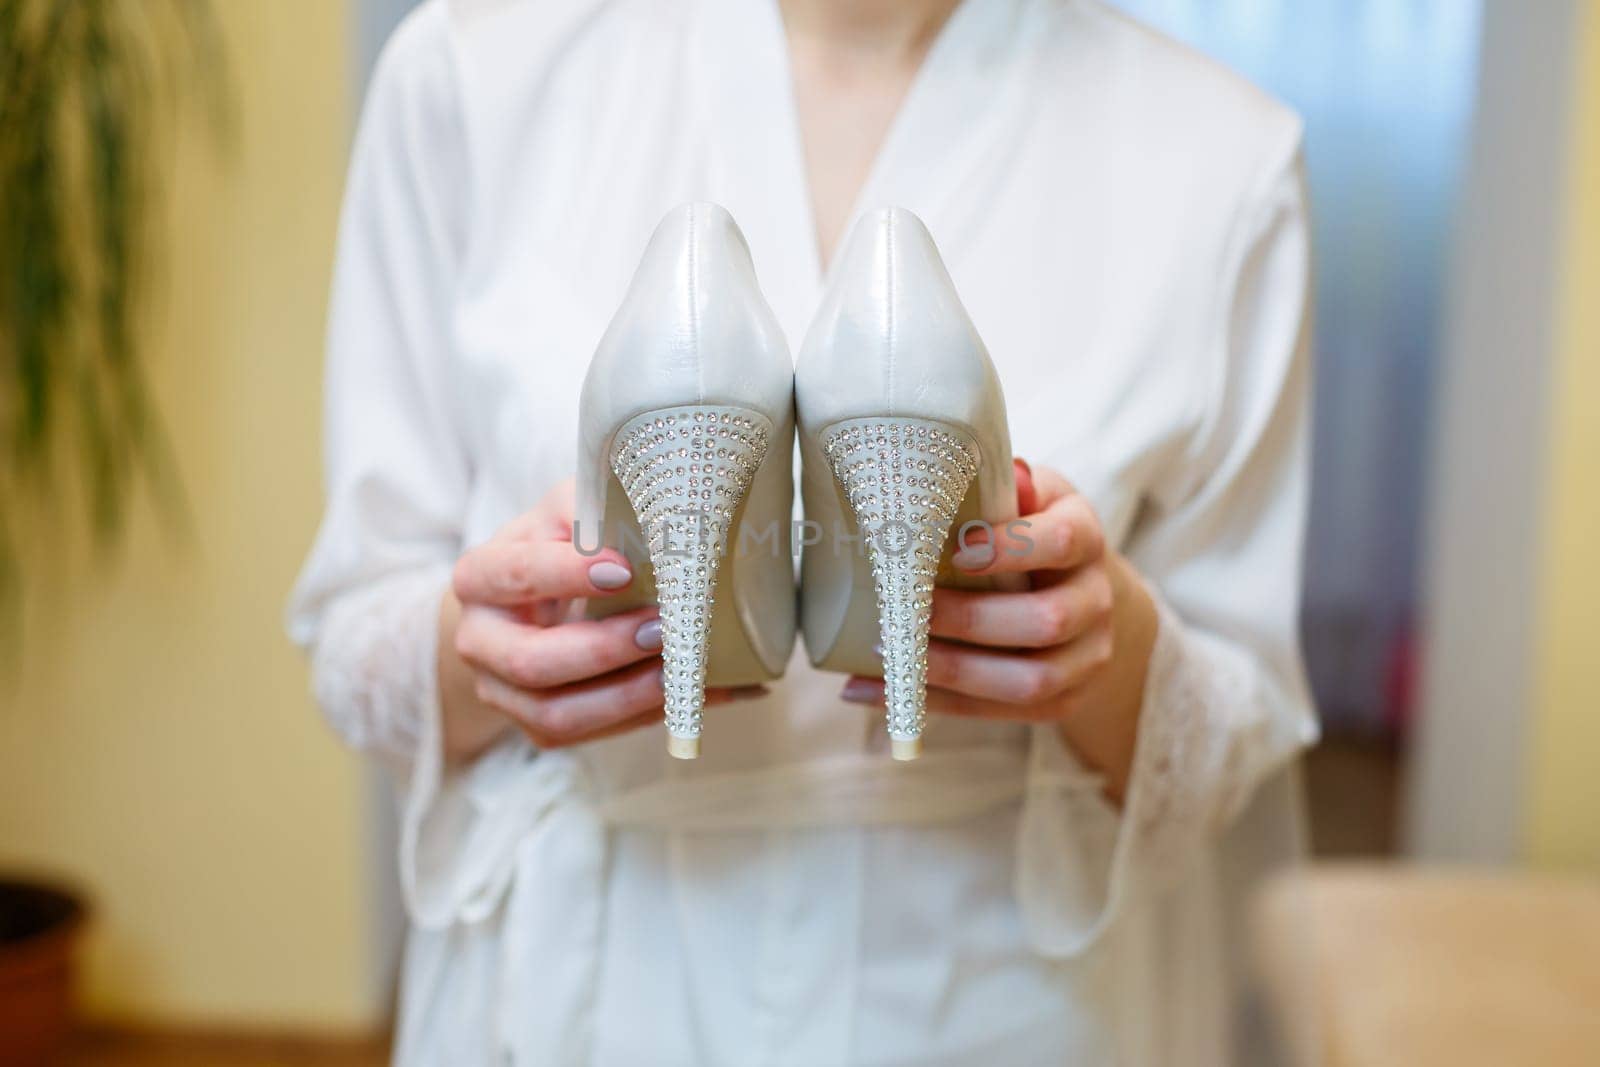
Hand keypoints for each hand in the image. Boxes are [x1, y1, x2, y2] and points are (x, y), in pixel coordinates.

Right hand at [439, 479, 761, 760]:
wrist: (532, 602)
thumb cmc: (559, 546)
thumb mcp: (570, 511)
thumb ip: (598, 511)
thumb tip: (666, 522)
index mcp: (479, 578)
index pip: (513, 576)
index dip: (564, 574)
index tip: (624, 569)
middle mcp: (480, 643)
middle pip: (530, 662)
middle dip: (603, 649)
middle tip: (661, 627)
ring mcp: (506, 694)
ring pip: (559, 715)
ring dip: (628, 695)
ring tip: (684, 669)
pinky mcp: (542, 727)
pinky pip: (595, 734)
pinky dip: (653, 715)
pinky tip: (701, 691)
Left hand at [841, 461, 1157, 798]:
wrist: (1078, 590)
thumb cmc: (1030, 529)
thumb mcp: (1024, 494)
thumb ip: (996, 487)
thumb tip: (942, 471)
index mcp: (1086, 537)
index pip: (1063, 540)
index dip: (1012, 548)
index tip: (955, 550)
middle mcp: (1097, 600)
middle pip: (1047, 621)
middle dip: (972, 620)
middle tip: (908, 609)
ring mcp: (1087, 657)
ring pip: (1029, 680)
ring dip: (953, 671)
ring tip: (890, 656)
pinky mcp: (1062, 700)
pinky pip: (1001, 713)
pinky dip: (936, 704)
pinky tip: (873, 690)